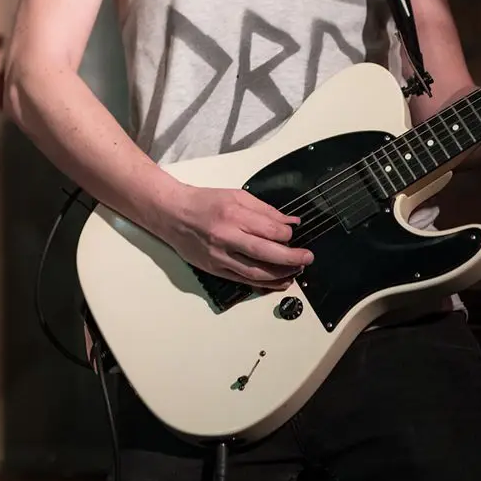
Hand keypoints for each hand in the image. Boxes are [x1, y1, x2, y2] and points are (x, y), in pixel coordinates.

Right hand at [159, 184, 313, 288]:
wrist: (173, 214)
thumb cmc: (205, 202)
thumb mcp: (236, 195)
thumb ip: (265, 210)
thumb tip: (290, 222)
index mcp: (233, 214)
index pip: (269, 229)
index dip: (287, 234)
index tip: (294, 235)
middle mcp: (226, 236)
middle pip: (265, 252)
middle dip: (291, 258)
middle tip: (307, 258)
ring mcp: (220, 256)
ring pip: (256, 272)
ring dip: (280, 275)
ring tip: (295, 272)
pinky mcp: (215, 269)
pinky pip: (243, 280)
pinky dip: (263, 284)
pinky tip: (277, 282)